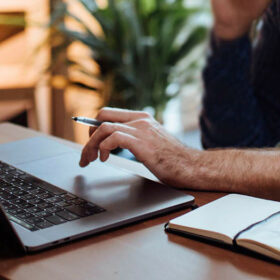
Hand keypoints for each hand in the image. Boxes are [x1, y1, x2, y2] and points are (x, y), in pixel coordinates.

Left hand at [78, 107, 201, 188]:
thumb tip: (114, 146)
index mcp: (143, 118)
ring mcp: (141, 129)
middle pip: (102, 116)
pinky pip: (112, 137)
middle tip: (86, 153)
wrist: (192, 167)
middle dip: (89, 134)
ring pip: (103, 127)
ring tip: (90, 159)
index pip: (110, 113)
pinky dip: (103, 148)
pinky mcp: (141, 142)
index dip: (94, 126)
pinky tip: (104, 159)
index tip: (89, 141)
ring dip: (91, 144)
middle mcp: (141, 120)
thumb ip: (135, 140)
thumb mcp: (152, 144)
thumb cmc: (174, 160)